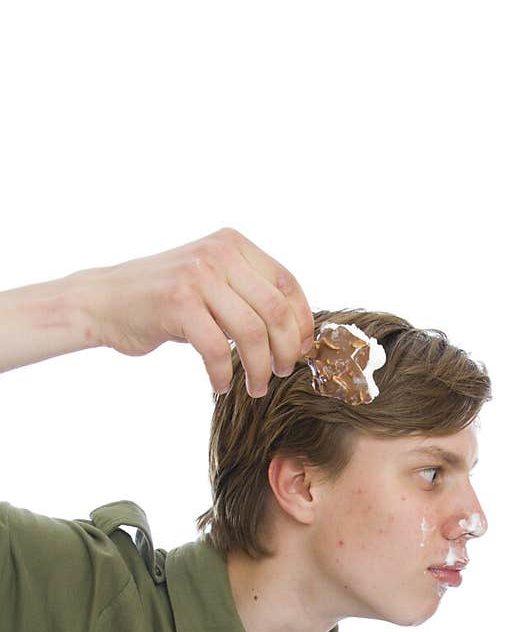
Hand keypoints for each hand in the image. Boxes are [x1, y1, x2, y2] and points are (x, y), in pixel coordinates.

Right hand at [80, 227, 312, 394]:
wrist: (103, 301)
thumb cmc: (163, 302)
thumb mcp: (211, 284)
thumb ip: (247, 295)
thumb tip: (296, 334)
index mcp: (232, 244)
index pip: (287, 284)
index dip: (302, 323)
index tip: (301, 351)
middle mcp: (218, 254)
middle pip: (275, 312)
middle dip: (285, 351)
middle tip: (281, 373)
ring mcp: (197, 276)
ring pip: (251, 333)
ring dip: (259, 369)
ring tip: (255, 387)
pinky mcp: (177, 303)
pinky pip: (217, 350)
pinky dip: (222, 375)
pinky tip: (218, 386)